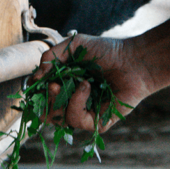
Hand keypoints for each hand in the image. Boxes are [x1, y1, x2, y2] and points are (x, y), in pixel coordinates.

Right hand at [30, 33, 152, 131]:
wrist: (134, 60)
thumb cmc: (107, 51)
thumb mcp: (74, 46)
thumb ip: (51, 57)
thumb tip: (36, 77)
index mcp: (64, 85)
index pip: (40, 96)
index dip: (35, 91)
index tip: (37, 80)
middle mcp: (72, 101)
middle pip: (45, 112)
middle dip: (44, 100)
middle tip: (52, 86)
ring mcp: (84, 112)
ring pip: (58, 119)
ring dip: (59, 101)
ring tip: (72, 83)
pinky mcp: (96, 122)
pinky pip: (76, 119)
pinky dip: (76, 102)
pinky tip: (86, 86)